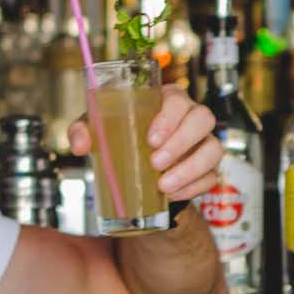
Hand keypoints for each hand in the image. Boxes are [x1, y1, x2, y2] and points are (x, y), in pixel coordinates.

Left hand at [65, 86, 222, 202]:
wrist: (136, 169)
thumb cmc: (121, 138)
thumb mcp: (99, 130)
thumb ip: (85, 131)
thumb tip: (80, 146)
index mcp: (168, 100)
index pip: (178, 98)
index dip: (169, 117)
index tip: (150, 139)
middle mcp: (191, 117)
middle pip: (203, 119)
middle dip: (181, 142)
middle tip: (155, 162)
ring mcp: (204, 143)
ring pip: (213, 149)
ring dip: (190, 168)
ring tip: (163, 185)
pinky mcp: (208, 169)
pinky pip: (211, 177)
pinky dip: (192, 188)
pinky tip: (172, 195)